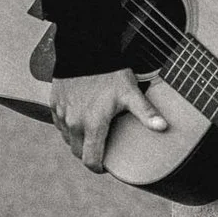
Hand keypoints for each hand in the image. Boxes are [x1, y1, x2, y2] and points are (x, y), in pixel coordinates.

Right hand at [50, 69, 168, 172]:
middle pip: (78, 152)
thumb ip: (146, 112)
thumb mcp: (131, 93)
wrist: (84, 48)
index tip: (106, 166)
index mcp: (92, 126)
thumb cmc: (109, 72)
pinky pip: (59, 123)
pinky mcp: (54, 103)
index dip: (98, 168)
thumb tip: (163, 127)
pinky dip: (68, 126)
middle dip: (89, 155)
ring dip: (78, 140)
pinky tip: (79, 119)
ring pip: (67, 138)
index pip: (90, 160)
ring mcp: (61, 114)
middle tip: (102, 150)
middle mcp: (73, 123)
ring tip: (92, 134)